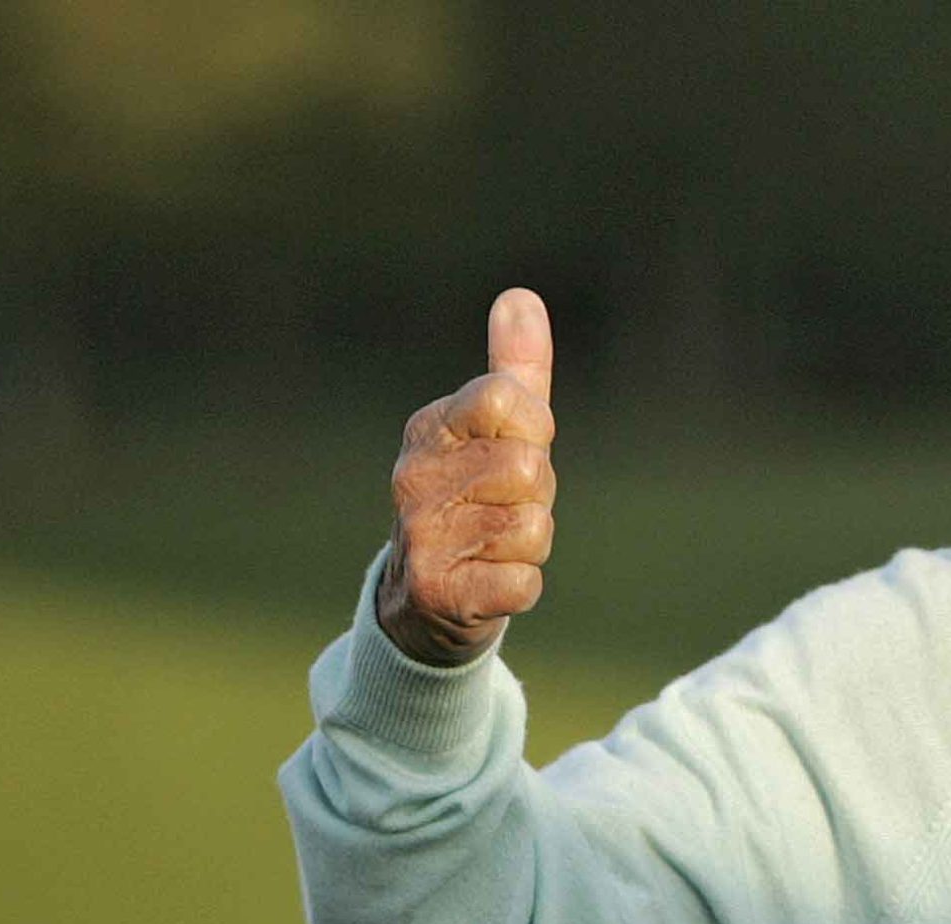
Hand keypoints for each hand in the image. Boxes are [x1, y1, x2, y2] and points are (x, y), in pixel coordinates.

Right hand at [376, 288, 558, 666]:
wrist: (424, 600)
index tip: (515, 448)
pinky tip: (490, 580)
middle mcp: (414, 479)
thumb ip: (514, 368)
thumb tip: (520, 296)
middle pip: (529, 467)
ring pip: (532, 526)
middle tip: (503, 506)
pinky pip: (524, 580)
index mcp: (428, 430)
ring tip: (493, 544)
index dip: (533, 427)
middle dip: (537, 493)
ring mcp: (422, 538)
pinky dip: (522, 584)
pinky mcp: (440, 593)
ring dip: (530, 541)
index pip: (507, 399)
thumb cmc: (474, 500)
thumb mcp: (492, 431)